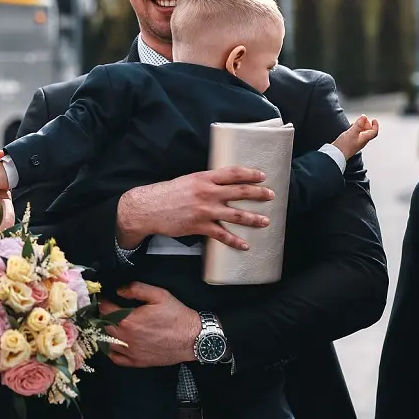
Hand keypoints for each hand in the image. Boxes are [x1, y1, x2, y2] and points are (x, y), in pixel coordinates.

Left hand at [99, 282, 198, 367]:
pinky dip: (111, 351)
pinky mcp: (137, 362)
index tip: (105, 299)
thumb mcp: (159, 295)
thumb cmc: (177, 317)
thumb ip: (136, 289)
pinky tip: (114, 343)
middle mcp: (126, 338)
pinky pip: (116, 359)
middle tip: (107, 310)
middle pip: (102, 326)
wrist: (193, 338)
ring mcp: (131, 352)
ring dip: (104, 333)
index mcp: (129, 321)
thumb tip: (119, 290)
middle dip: (102, 316)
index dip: (103, 302)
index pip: (105, 310)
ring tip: (109, 325)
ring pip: (106, 343)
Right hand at [117, 166, 272, 250]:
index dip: (250, 174)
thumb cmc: (166, 194)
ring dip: (253, 219)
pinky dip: (235, 241)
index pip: (233, 173)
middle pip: (239, 192)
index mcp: (204, 178)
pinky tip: (244, 245)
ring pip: (236, 215)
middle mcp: (207, 192)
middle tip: (271, 196)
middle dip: (258, 194)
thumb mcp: (187, 181)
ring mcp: (205, 210)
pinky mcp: (199, 226)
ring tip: (265, 222)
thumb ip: (204, 182)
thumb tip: (220, 185)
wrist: (147, 208)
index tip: (262, 176)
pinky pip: (222, 235)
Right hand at [333, 114, 379, 159]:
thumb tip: (364, 117)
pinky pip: (356, 135)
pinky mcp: (351, 143)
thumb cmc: (344, 146)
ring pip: (362, 133)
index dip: (375, 125)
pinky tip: (351, 128)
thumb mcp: (352, 132)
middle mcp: (362, 141)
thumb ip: (358, 124)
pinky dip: (355, 129)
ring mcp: (356, 142)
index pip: (374, 132)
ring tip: (357, 122)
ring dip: (361, 126)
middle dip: (367, 124)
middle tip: (363, 119)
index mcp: (364, 139)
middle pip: (368, 132)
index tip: (373, 120)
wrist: (336, 154)